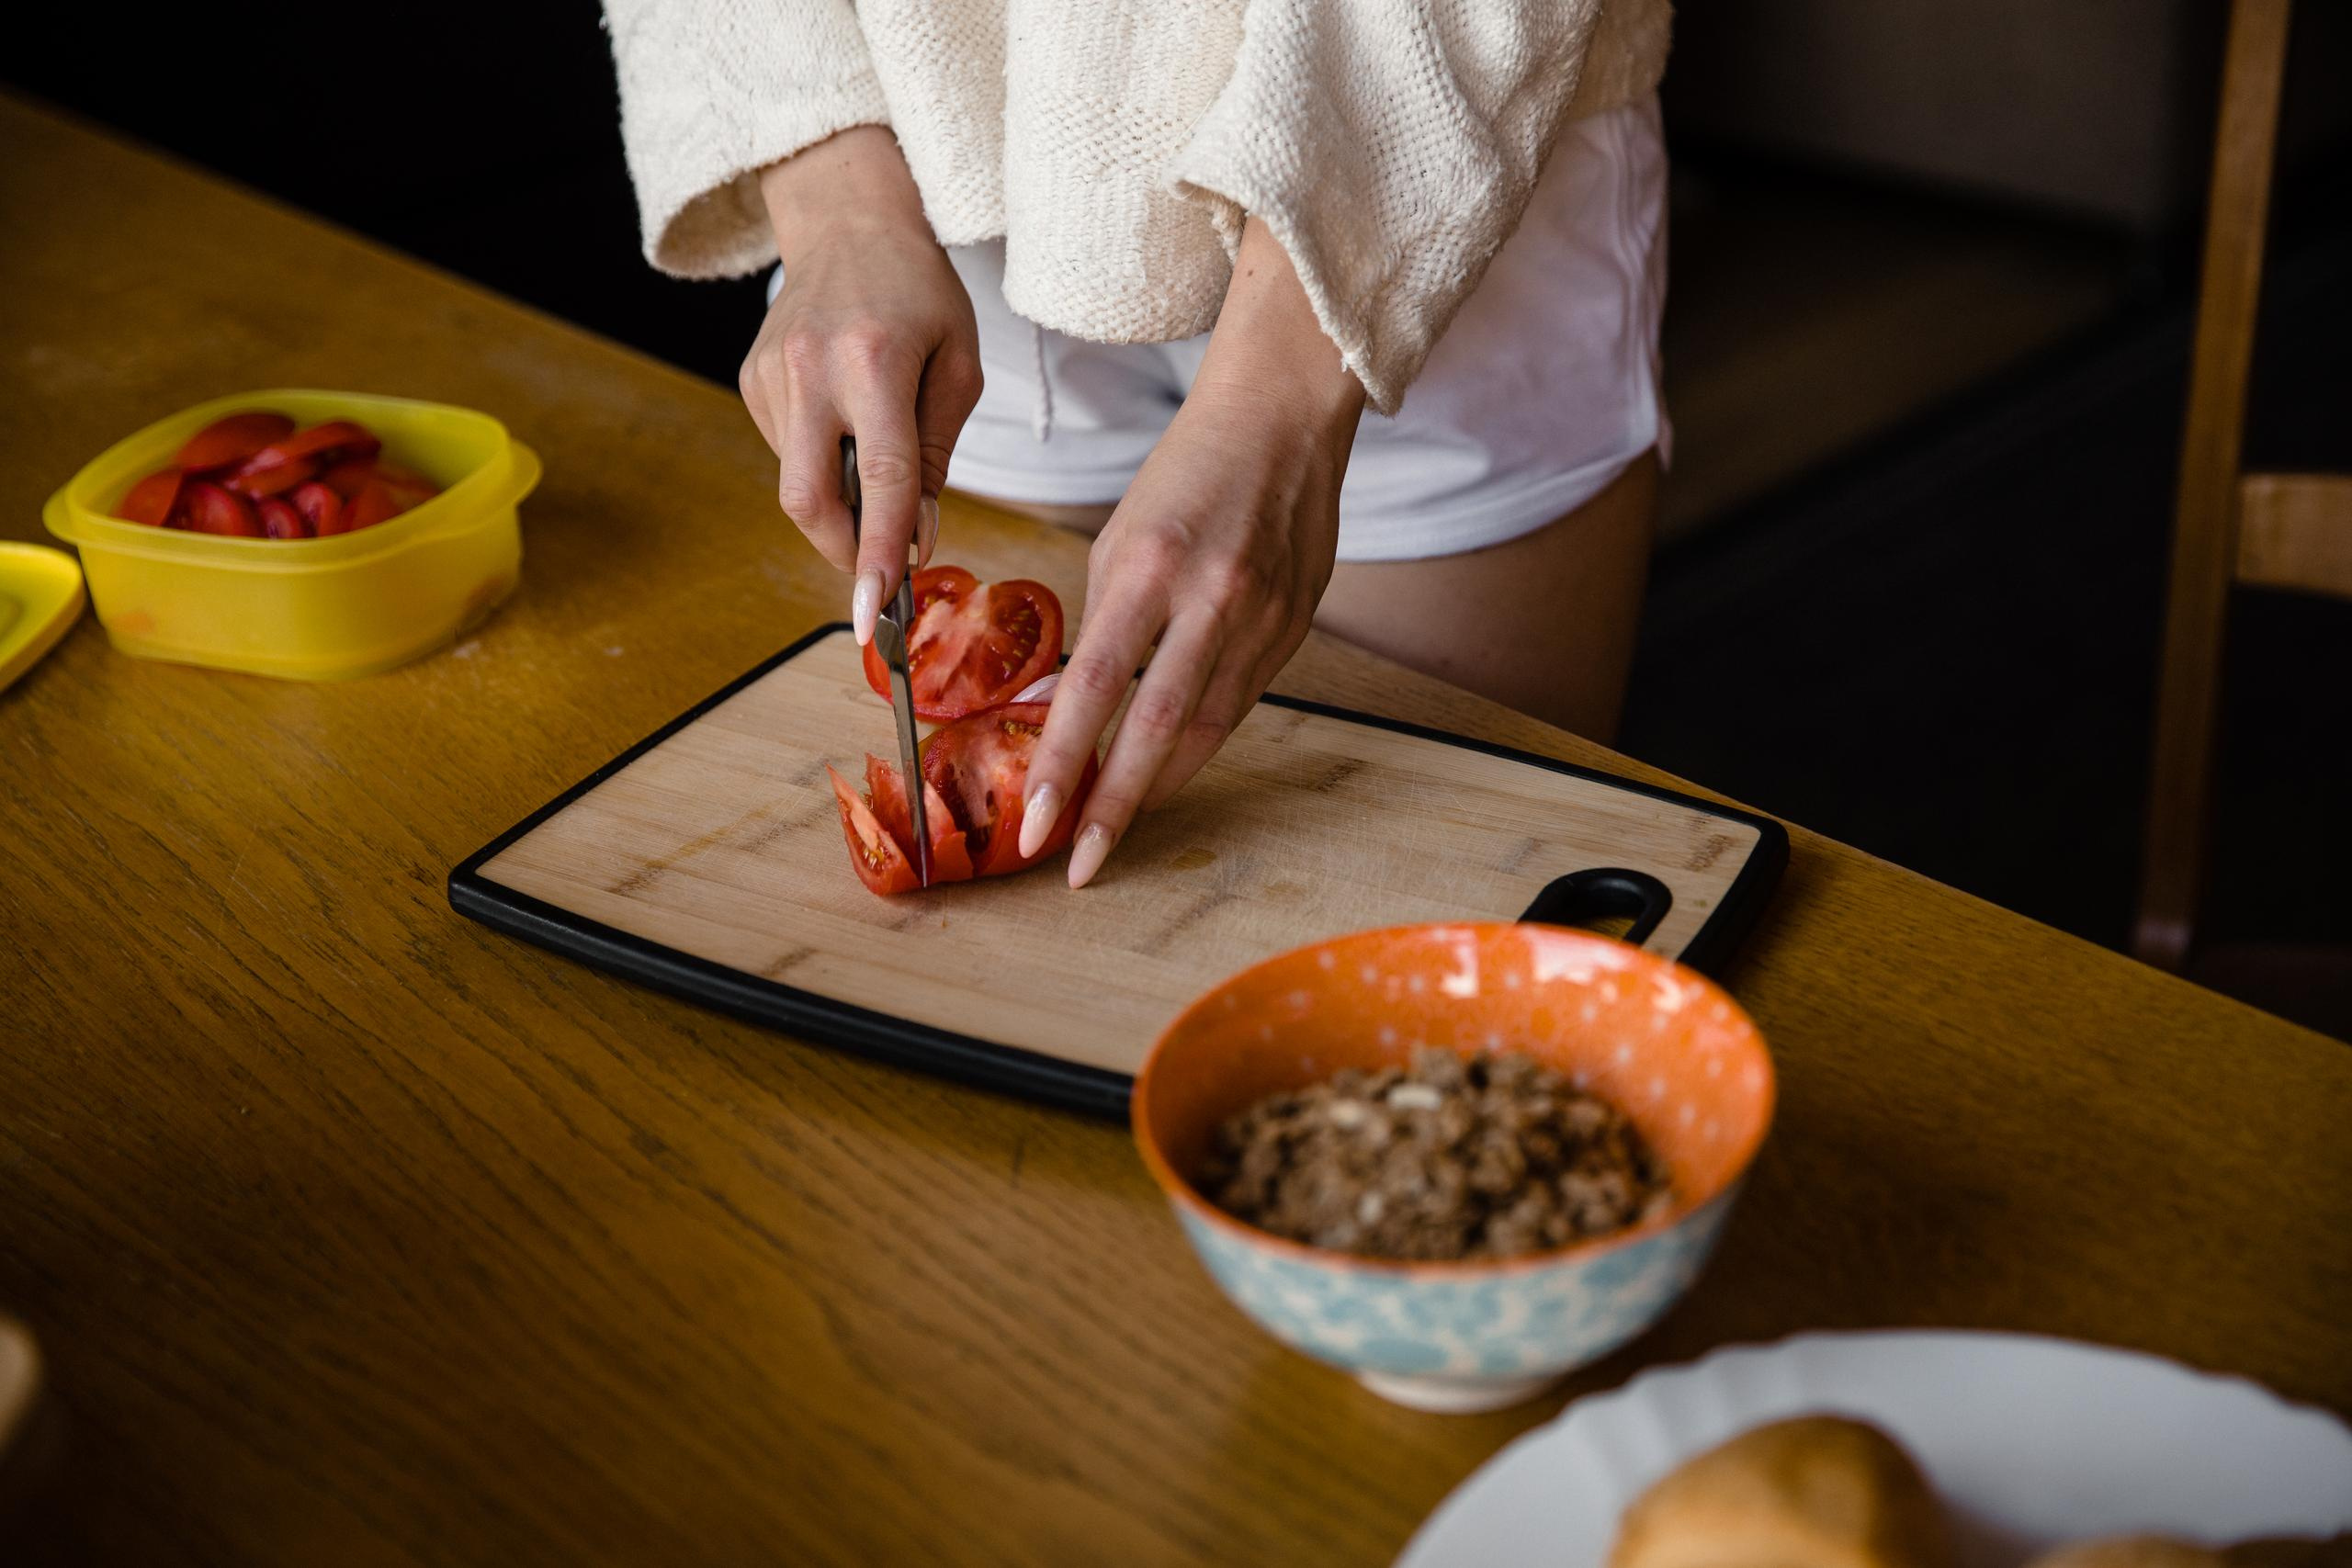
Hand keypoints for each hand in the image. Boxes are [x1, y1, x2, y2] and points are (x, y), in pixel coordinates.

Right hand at [740, 126, 981, 641]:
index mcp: (873, 361)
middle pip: (807, 500)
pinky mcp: (750, 379)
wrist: (848, 220)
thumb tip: (915, 538)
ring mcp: (770, 374)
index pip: (880, 482)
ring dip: (838, 503)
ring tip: (872, 456)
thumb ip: (937, 455)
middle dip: (843, 552)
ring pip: (795, 485)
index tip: (878, 615)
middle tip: (878, 569)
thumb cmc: (920, 294)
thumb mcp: (958, 365)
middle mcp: (811, 368)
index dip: (880, 555)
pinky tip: (843, 422)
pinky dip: (820, 464)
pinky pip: (785, 454)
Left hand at [1019, 220, 1366, 887]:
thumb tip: (1068, 707)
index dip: (1063, 765)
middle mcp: (1212, 600)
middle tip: (1080, 865)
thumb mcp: (1117, 540)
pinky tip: (1167, 765)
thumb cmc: (1183, 473)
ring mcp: (1263, 619)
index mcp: (1148, 568)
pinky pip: (1240, 702)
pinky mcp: (1296, 627)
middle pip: (1157, 730)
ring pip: (1206, 730)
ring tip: (1114, 826)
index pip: (1095, 688)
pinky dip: (1198, 741)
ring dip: (1157, 786)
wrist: (1282, 421)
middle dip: (1114, 808)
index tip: (1035, 826)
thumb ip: (1098, 626)